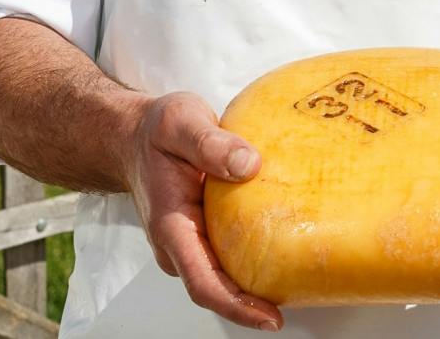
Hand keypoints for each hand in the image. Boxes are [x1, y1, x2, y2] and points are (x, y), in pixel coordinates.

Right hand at [124, 90, 282, 331]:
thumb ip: (209, 142)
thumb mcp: (179, 121)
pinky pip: (232, 254)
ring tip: (303, 277)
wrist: (135, 137)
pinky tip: (289, 248)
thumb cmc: (155, 131)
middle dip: (256, 304)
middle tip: (304, 293)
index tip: (270, 318)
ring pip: (227, 275)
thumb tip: (248, 165)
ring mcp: (192, 242)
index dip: (236, 307)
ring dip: (259, 283)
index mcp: (171, 225)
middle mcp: (180, 244)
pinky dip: (258, 258)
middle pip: (220, 288)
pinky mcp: (206, 234)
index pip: (202, 283)